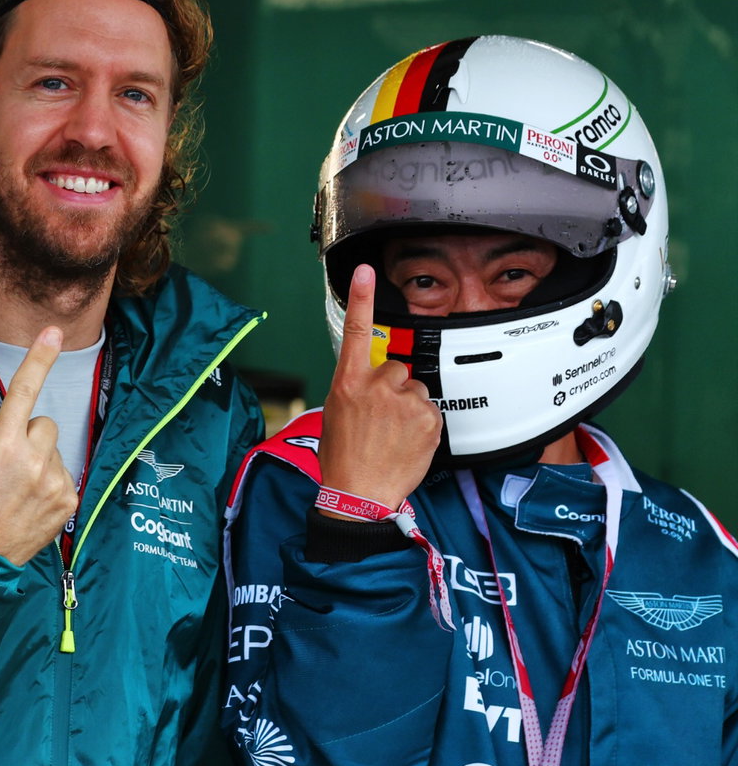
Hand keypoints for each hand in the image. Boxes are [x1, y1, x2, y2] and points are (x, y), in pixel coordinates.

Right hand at [0, 326, 78, 565]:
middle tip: (11, 463)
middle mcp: (32, 458)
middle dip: (30, 436)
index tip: (52, 332)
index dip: (39, 358)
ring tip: (20, 489)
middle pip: (44, 424)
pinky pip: (64, 475)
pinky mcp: (68, 500)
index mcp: (2, 443)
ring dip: (41, 461)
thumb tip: (11, 424)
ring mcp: (54, 480)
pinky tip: (32, 503)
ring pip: (55, 451)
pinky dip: (50, 484)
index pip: (24, 391)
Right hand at [318, 265, 441, 517]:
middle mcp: (375, 386)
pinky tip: (407, 442)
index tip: (364, 271)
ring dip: (409, 407)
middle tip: (381, 417)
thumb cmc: (342, 458)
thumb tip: (369, 383)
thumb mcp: (334, 414)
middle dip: (393, 387)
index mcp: (347, 382)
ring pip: (415, 390)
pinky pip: (431, 410)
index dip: (361, 298)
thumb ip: (353, 389)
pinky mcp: (427, 418)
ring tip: (392, 434)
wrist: (359, 494)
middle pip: (396, 367)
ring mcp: (404, 401)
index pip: (355, 331)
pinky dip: (423, 424)